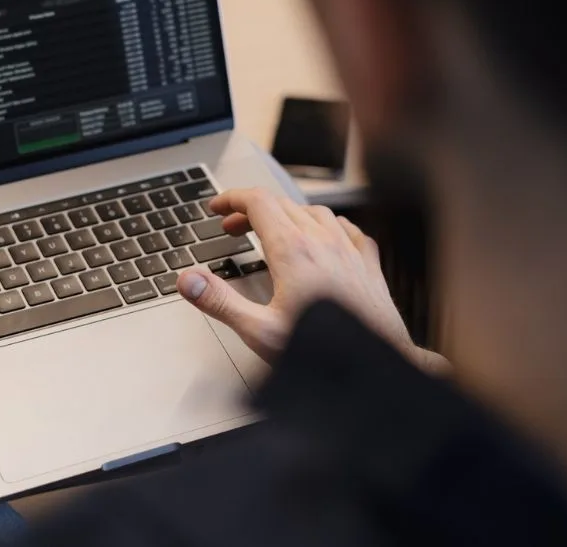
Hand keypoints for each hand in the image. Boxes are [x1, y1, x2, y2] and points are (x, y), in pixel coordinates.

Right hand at [178, 188, 443, 370]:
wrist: (377, 366)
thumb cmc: (325, 354)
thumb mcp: (260, 331)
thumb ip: (220, 302)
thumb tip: (189, 280)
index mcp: (293, 251)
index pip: (257, 203)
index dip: (232, 199)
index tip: (217, 207)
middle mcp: (323, 242)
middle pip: (281, 205)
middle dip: (251, 210)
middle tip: (232, 228)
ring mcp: (349, 250)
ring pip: (313, 212)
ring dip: (286, 214)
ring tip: (271, 231)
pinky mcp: (368, 264)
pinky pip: (347, 228)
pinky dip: (326, 225)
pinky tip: (324, 236)